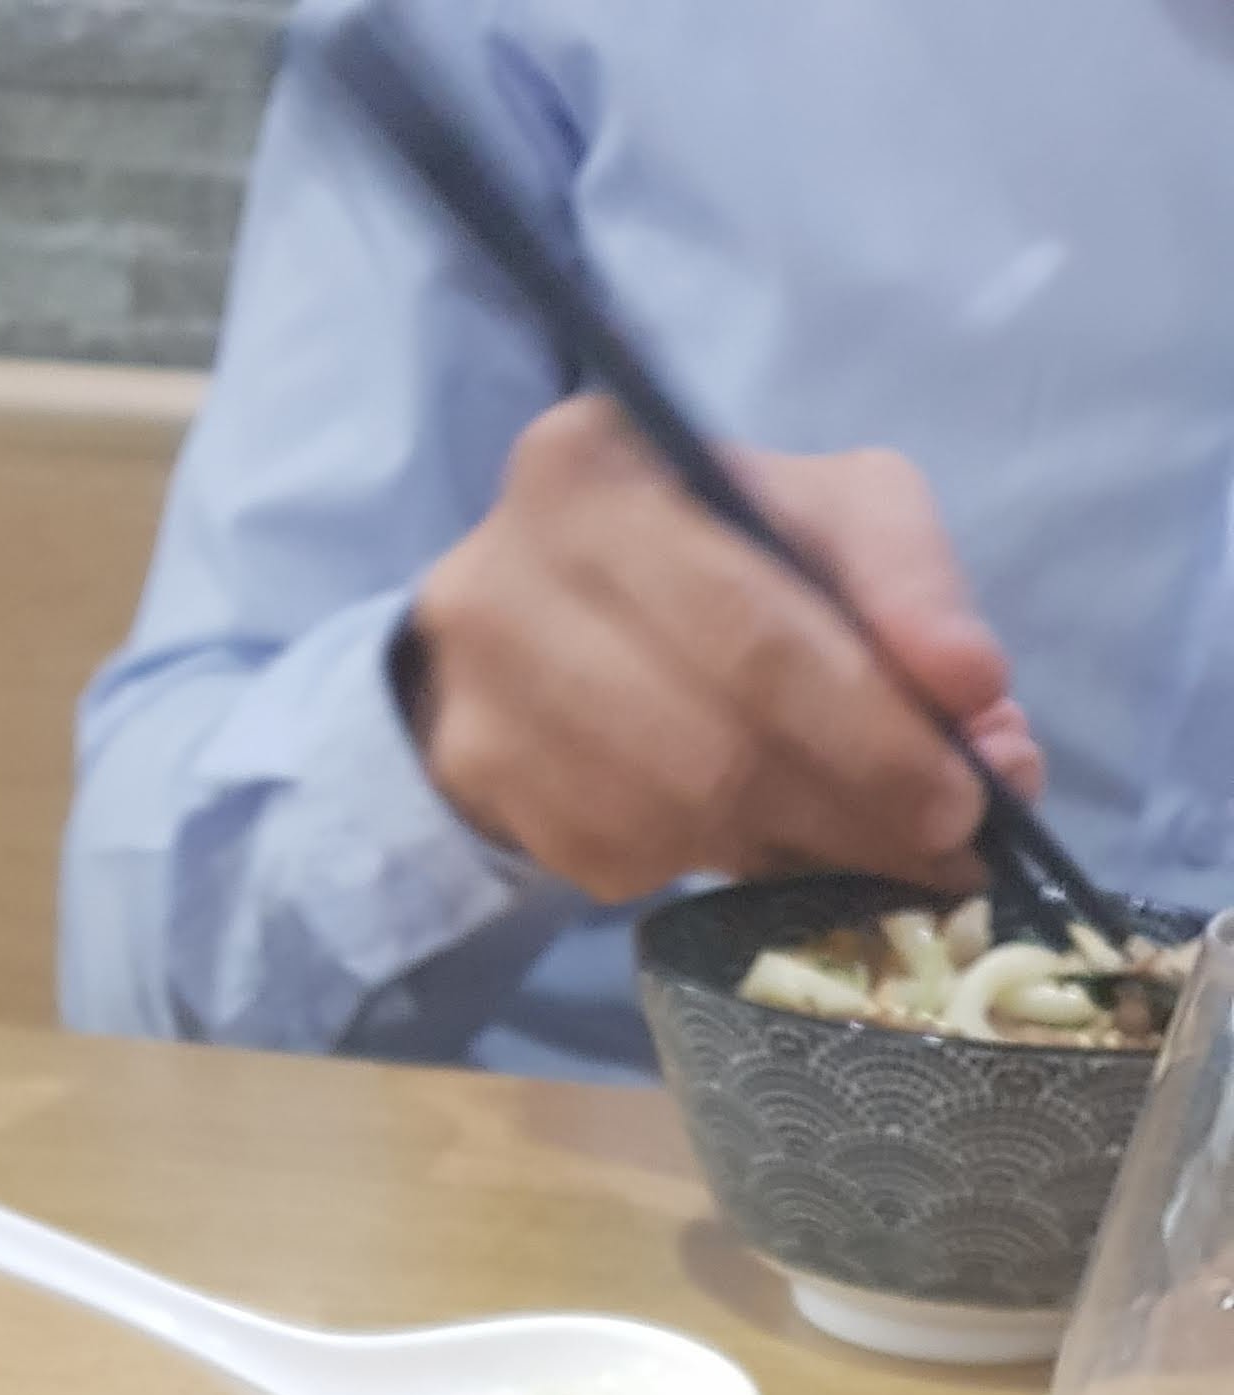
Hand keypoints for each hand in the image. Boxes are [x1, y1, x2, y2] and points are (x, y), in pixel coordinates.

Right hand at [402, 396, 1044, 902]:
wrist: (535, 616)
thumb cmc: (706, 554)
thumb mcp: (823, 517)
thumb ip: (912, 583)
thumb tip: (974, 694)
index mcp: (599, 466)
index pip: (756, 621)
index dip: (872, 724)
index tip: (967, 791)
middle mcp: (511, 574)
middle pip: (713, 737)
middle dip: (851, 804)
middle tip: (942, 848)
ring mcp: (484, 692)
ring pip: (672, 816)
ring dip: (791, 850)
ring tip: (870, 852)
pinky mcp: (485, 785)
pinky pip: (623, 860)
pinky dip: (711, 864)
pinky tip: (753, 837)